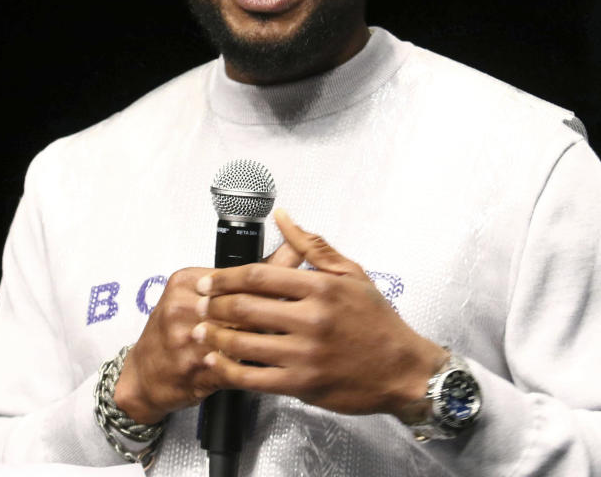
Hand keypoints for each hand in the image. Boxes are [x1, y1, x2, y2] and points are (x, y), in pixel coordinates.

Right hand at [113, 232, 304, 423]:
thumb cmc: (174, 330)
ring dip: (271, 342)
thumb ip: (241, 275)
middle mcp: (184, 308)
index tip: (303, 284)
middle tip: (307, 316)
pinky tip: (276, 367)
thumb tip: (291, 246)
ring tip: (296, 340)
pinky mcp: (194, 371)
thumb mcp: (198, 292)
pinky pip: (235, 369)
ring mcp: (187, 341)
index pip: (239, 278)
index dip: (274, 282)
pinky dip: (258, 369)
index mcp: (187, 282)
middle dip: (277, 312)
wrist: (143, 375)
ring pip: (242, 338)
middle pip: (243, 306)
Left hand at [191, 210, 446, 417]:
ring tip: (199, 330)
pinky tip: (215, 362)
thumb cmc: (377, 321)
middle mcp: (311, 318)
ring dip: (215, 336)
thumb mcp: (351, 273)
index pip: (260, 275)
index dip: (226, 277)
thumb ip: (312, 245)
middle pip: (246, 307)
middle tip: (198, 303)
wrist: (403, 370)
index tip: (207, 280)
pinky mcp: (302, 384)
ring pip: (244, 343)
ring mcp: (305, 353)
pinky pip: (253, 377)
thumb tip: (282, 216)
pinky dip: (228, 370)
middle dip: (214, 305)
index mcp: (321, 286)